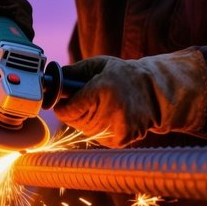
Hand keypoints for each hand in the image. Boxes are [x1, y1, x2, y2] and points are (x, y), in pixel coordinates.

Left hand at [54, 50, 206, 147]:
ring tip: (101, 107)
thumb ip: (72, 72)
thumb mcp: (98, 65)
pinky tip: (111, 116)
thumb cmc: (123, 75)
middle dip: (74, 112)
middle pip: (74, 121)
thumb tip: (50, 80)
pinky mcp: (121, 140)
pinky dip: (99, 129)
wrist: (156, 92)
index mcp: (103, 90)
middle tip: (85, 102)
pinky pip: (97, 137)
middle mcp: (110, 111)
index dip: (62, 107)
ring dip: (86, 120)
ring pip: (84, 131)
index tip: (62, 103)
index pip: (68, 109)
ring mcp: (117, 128)